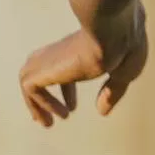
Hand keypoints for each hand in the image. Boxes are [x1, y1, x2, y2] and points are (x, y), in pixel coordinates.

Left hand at [19, 4, 148, 126]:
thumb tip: (103, 110)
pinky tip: (61, 113)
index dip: (66, 89)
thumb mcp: (125, 73)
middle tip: (48, 116)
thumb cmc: (125, 45)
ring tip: (47, 123)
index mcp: (81, 47)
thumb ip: (113, 91)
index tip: (71, 106)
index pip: (65, 65)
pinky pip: (30, 88)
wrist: (113, 31)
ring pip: (29, 77)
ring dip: (36, 103)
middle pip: (40, 68)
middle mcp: (62, 50)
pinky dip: (40, 104)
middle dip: (42, 93)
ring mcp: (50, 58)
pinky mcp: (43, 68)